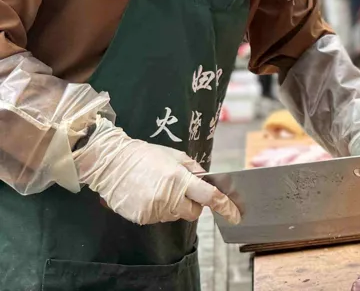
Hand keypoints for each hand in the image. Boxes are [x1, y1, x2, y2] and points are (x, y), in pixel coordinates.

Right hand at [74, 118, 240, 225]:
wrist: (111, 163)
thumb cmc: (145, 156)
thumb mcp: (175, 155)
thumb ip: (194, 170)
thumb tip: (208, 182)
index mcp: (179, 178)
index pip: (209, 196)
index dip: (225, 206)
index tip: (235, 215)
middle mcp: (167, 197)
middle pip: (193, 212)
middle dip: (193, 204)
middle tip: (182, 190)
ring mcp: (153, 209)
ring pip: (176, 216)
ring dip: (174, 206)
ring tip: (159, 188)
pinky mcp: (141, 218)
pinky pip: (159, 218)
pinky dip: (159, 209)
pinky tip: (148, 195)